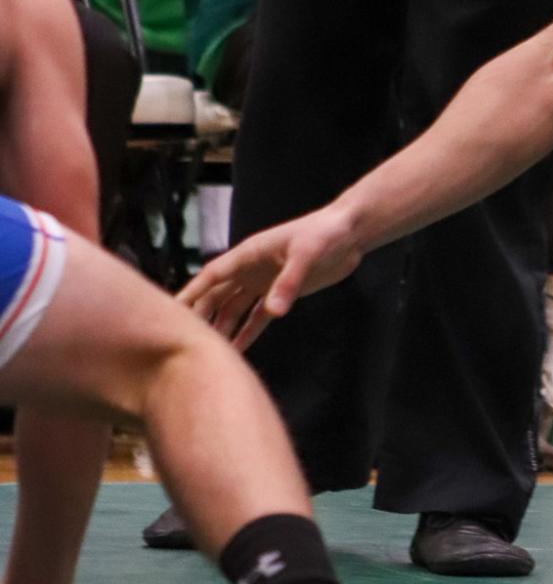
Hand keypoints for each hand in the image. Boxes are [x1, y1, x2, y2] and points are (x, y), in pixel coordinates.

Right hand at [179, 205, 363, 349]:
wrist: (348, 234)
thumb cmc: (325, 233)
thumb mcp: (306, 255)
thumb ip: (289, 282)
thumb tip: (274, 311)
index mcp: (249, 254)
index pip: (212, 275)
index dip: (192, 291)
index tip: (172, 309)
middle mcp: (251, 269)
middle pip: (217, 294)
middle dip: (200, 315)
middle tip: (184, 339)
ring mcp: (264, 282)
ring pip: (234, 308)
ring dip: (222, 327)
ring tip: (209, 350)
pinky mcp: (280, 293)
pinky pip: (258, 316)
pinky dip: (247, 331)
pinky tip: (238, 348)